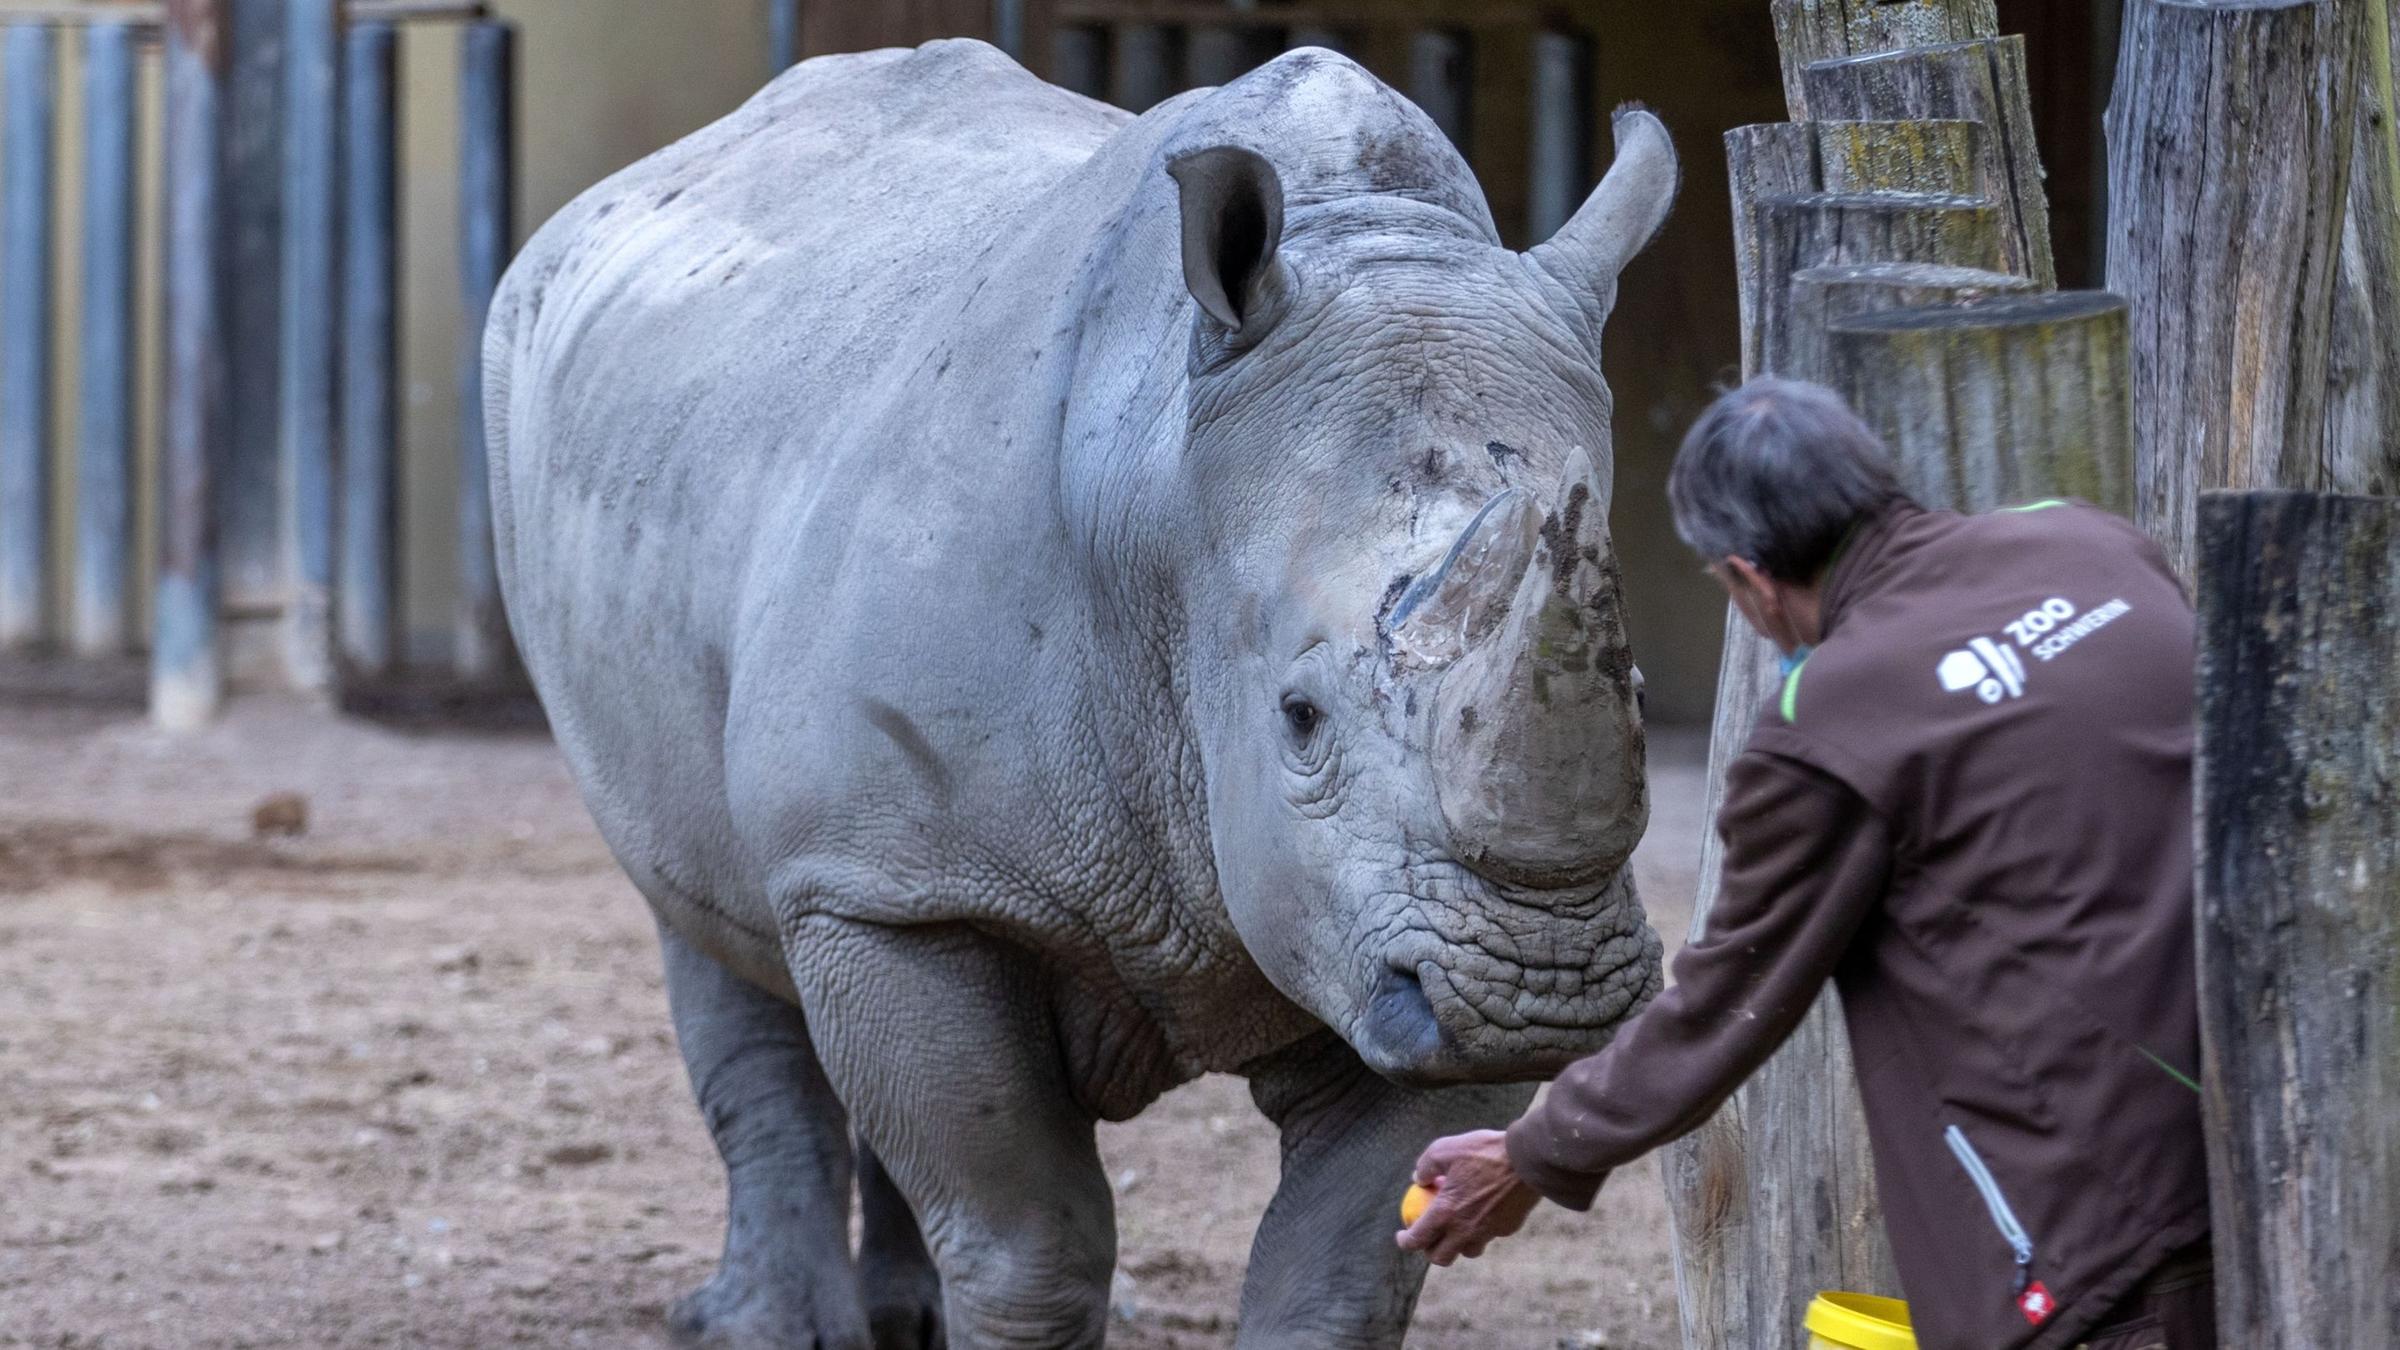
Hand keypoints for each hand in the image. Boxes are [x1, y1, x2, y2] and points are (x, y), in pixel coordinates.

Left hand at [1393, 1129, 1541, 1265]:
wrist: (1526, 1160)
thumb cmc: (1483, 1152)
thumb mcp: (1445, 1149)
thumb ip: (1426, 1166)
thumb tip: (1418, 1178)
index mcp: (1446, 1213)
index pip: (1418, 1240)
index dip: (1405, 1241)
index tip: (1402, 1236)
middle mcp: (1465, 1230)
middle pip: (1442, 1257)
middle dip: (1430, 1252)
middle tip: (1429, 1237)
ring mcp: (1488, 1232)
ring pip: (1468, 1251)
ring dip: (1458, 1244)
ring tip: (1456, 1228)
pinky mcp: (1507, 1229)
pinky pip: (1490, 1236)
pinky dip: (1481, 1229)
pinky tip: (1482, 1213)